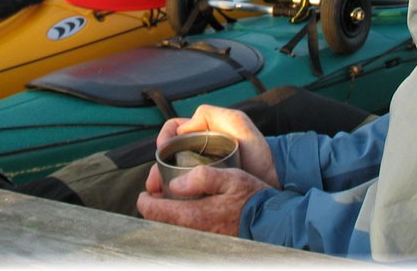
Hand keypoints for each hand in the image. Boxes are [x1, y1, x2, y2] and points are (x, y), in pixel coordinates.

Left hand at [136, 163, 271, 235]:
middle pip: (160, 221)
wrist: (271, 222)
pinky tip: (187, 208)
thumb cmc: (252, 198)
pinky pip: (185, 231)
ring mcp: (201, 237)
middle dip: (155, 206)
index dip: (145, 200)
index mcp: (194, 215)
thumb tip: (175, 183)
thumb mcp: (230, 178)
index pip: (155, 211)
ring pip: (172, 227)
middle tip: (157, 190)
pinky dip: (179, 219)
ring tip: (171, 197)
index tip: (146, 191)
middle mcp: (194, 231)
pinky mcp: (209, 239)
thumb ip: (202, 178)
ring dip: (167, 213)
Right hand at [154, 104, 278, 187]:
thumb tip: (186, 124)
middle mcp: (200, 152)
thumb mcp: (237, 122)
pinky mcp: (207, 191)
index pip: (174, 131)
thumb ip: (212, 114)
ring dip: (161, 184)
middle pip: (169, 157)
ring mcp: (203, 173)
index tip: (162, 149)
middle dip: (156, 168)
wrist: (275, 179)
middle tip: (153, 184)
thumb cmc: (258, 150)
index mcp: (204, 134)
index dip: (164, 138)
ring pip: (173, 176)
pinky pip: (185, 192)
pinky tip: (170, 204)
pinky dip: (174, 197)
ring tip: (156, 196)